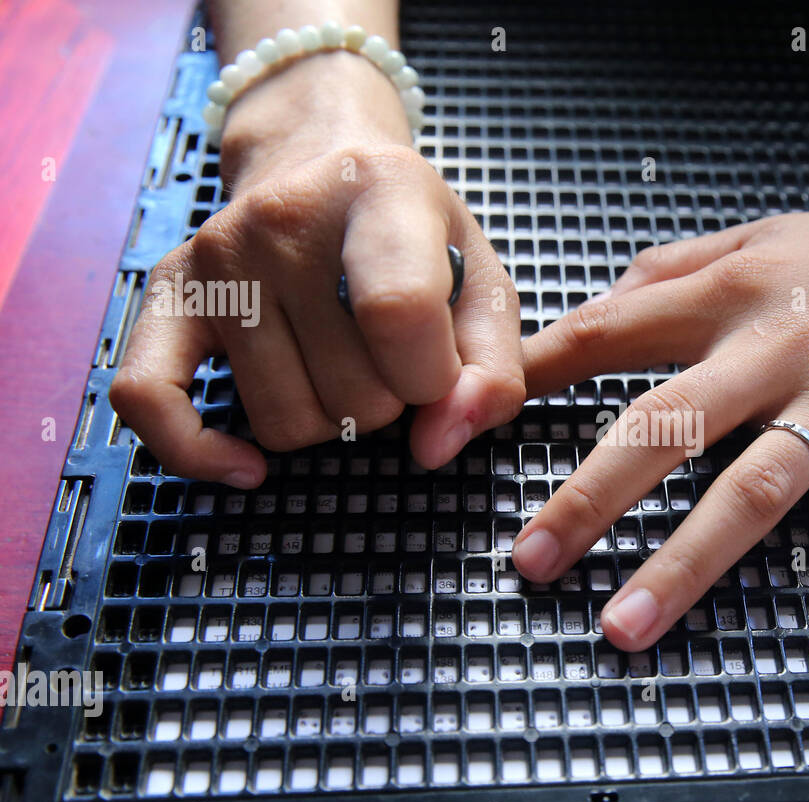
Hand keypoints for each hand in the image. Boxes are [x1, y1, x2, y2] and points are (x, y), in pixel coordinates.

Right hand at [109, 52, 523, 486]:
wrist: (322, 162)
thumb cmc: (417, 239)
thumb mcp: (484, 286)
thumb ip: (494, 372)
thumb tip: (437, 446)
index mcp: (382, 191)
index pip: (399, 313)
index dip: (432, 379)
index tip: (442, 377)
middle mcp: (285, 218)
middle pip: (352, 397)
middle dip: (389, 402)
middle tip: (388, 353)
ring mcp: (217, 256)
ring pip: (285, 424)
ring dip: (327, 421)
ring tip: (338, 359)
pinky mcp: (168, 294)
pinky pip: (150, 401)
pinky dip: (200, 454)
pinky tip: (247, 467)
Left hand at [514, 184, 808, 693]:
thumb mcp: (757, 237)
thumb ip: (668, 270)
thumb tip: (590, 309)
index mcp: (728, 294)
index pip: (606, 333)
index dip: (523, 379)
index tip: (453, 429)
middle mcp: (775, 347)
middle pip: (666, 423)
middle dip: (589, 494)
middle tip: (530, 559)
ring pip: (754, 487)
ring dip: (688, 562)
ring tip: (627, 626)